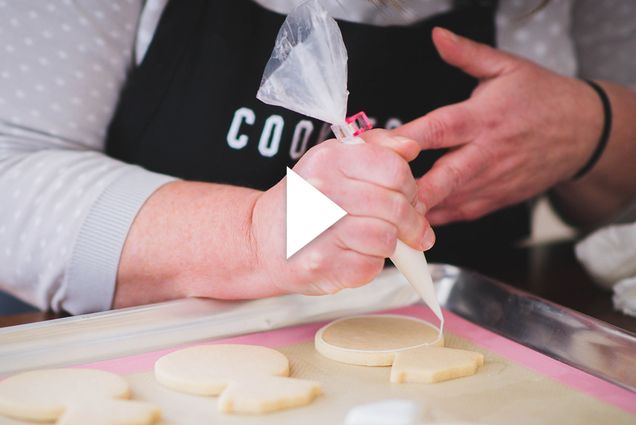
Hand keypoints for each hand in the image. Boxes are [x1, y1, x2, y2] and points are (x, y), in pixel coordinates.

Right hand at [251, 130, 432, 294]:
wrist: (263, 240)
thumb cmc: (305, 200)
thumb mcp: (333, 159)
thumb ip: (375, 146)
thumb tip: (410, 148)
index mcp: (329, 159)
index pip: (394, 169)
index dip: (410, 185)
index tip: (410, 197)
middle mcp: (322, 191)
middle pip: (395, 206)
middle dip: (411, 220)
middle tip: (411, 226)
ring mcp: (321, 231)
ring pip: (387, 237)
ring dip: (392, 242)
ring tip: (382, 240)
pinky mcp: (324, 265)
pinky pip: (372, 265)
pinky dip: (373, 262)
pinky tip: (359, 254)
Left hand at [394, 27, 602, 224]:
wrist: (584, 133)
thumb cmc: (543, 99)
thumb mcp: (507, 68)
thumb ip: (467, 55)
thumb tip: (438, 37)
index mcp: (484, 117)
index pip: (440, 128)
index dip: (407, 137)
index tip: (378, 144)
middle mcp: (487, 153)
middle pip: (446, 176)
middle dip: (413, 189)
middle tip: (382, 195)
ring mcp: (494, 180)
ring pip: (452, 201)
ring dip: (420, 208)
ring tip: (388, 209)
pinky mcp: (498, 198)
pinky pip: (464, 213)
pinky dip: (439, 218)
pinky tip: (414, 218)